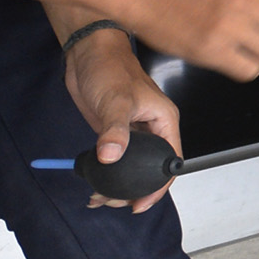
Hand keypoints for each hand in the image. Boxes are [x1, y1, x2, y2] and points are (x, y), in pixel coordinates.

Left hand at [62, 36, 183, 212]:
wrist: (88, 54)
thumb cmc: (110, 68)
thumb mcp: (116, 100)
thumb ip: (115, 130)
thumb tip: (110, 157)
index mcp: (164, 121)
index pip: (170, 162)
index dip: (158, 186)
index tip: (140, 204)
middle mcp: (153, 128)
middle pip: (151, 169)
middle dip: (133, 190)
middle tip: (112, 201)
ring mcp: (134, 131)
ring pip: (133, 166)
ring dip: (117, 184)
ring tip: (99, 197)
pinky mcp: (116, 132)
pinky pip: (116, 159)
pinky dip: (106, 173)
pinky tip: (92, 182)